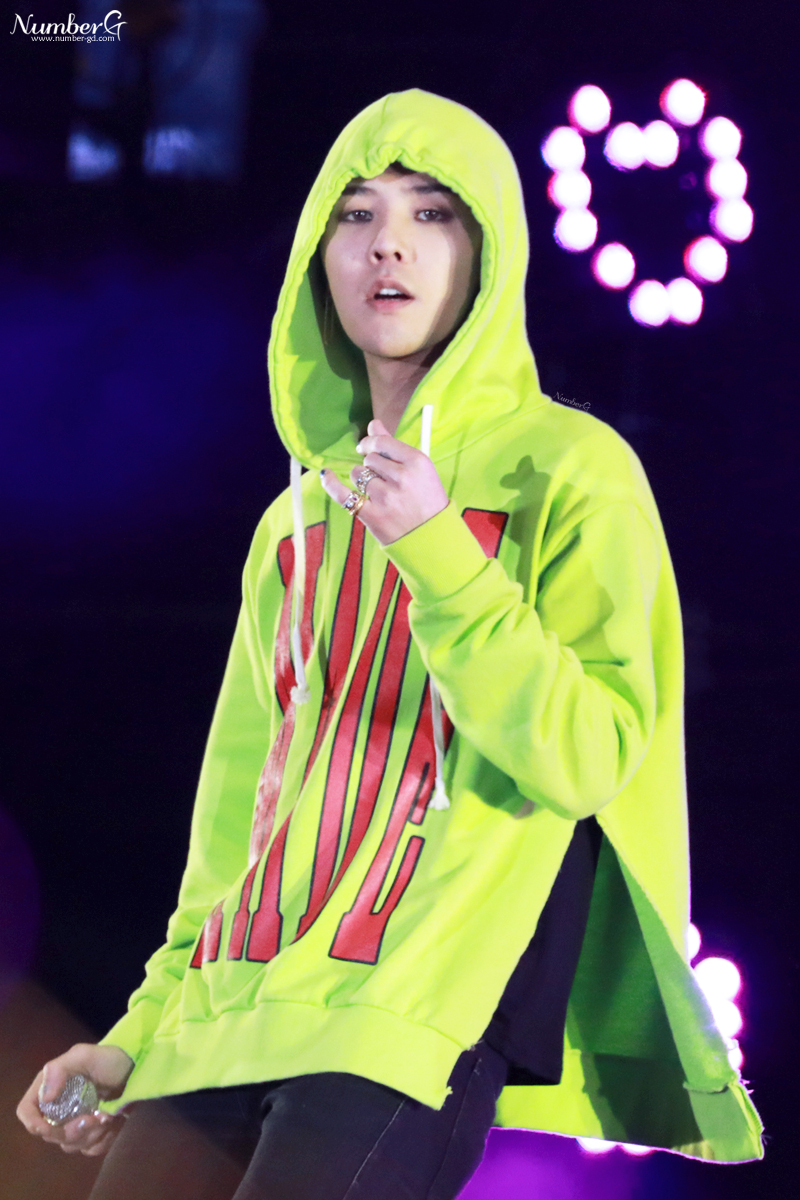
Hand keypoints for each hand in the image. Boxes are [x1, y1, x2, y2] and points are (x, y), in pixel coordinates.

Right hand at [17, 1042, 133, 1156]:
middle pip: (50, 1134)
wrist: (136, 1069)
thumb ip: (60, 1069)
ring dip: (90, 1135)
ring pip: (70, 1145)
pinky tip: (113, 1124)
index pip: (27, 1111)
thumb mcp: (85, 1055)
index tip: (47, 1129)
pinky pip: (90, 1149)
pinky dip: (102, 1140)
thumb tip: (44, 1098)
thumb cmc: (109, 1059)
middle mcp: (59, 1108)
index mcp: (50, 1088)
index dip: (33, 1123)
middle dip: (71, 1131)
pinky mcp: (93, 1133)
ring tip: (108, 1117)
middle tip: (93, 1117)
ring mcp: (75, 1122)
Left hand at [320, 418, 447, 545]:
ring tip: (378, 492)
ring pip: (358, 474)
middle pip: (370, 458)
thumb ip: (394, 445)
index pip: (382, 442)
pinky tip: (326, 475)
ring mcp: (386, 497)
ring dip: (362, 479)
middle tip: (383, 479)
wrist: (432, 538)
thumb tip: (373, 424)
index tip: (366, 448)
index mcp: (417, 462)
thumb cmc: (427, 500)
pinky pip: (343, 493)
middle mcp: (401, 477)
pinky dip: (331, 483)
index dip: (370, 443)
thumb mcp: (419, 470)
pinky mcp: (372, 514)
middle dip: (371, 465)